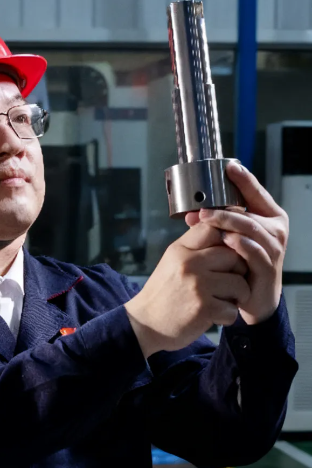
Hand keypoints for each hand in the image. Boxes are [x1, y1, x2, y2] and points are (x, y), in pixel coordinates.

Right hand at [124, 222, 249, 357]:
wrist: (145, 325)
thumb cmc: (163, 293)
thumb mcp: (172, 262)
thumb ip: (194, 245)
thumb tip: (223, 229)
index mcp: (180, 250)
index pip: (214, 229)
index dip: (228, 239)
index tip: (227, 255)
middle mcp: (189, 264)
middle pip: (235, 257)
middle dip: (238, 272)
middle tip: (229, 284)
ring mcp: (198, 286)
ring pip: (239, 284)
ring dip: (236, 297)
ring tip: (223, 301)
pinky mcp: (204, 309)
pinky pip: (233, 309)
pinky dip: (227, 316)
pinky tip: (215, 317)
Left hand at [184, 162, 287, 324]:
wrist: (253, 300)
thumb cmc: (241, 267)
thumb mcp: (230, 241)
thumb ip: (216, 225)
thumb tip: (192, 213)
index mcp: (269, 218)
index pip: (257, 193)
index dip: (244, 179)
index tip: (229, 166)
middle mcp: (275, 230)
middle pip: (248, 212)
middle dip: (223, 209)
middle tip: (202, 209)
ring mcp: (274, 249)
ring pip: (250, 228)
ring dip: (226, 222)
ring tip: (207, 220)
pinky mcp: (268, 267)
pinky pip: (253, 251)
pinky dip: (237, 244)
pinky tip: (224, 241)